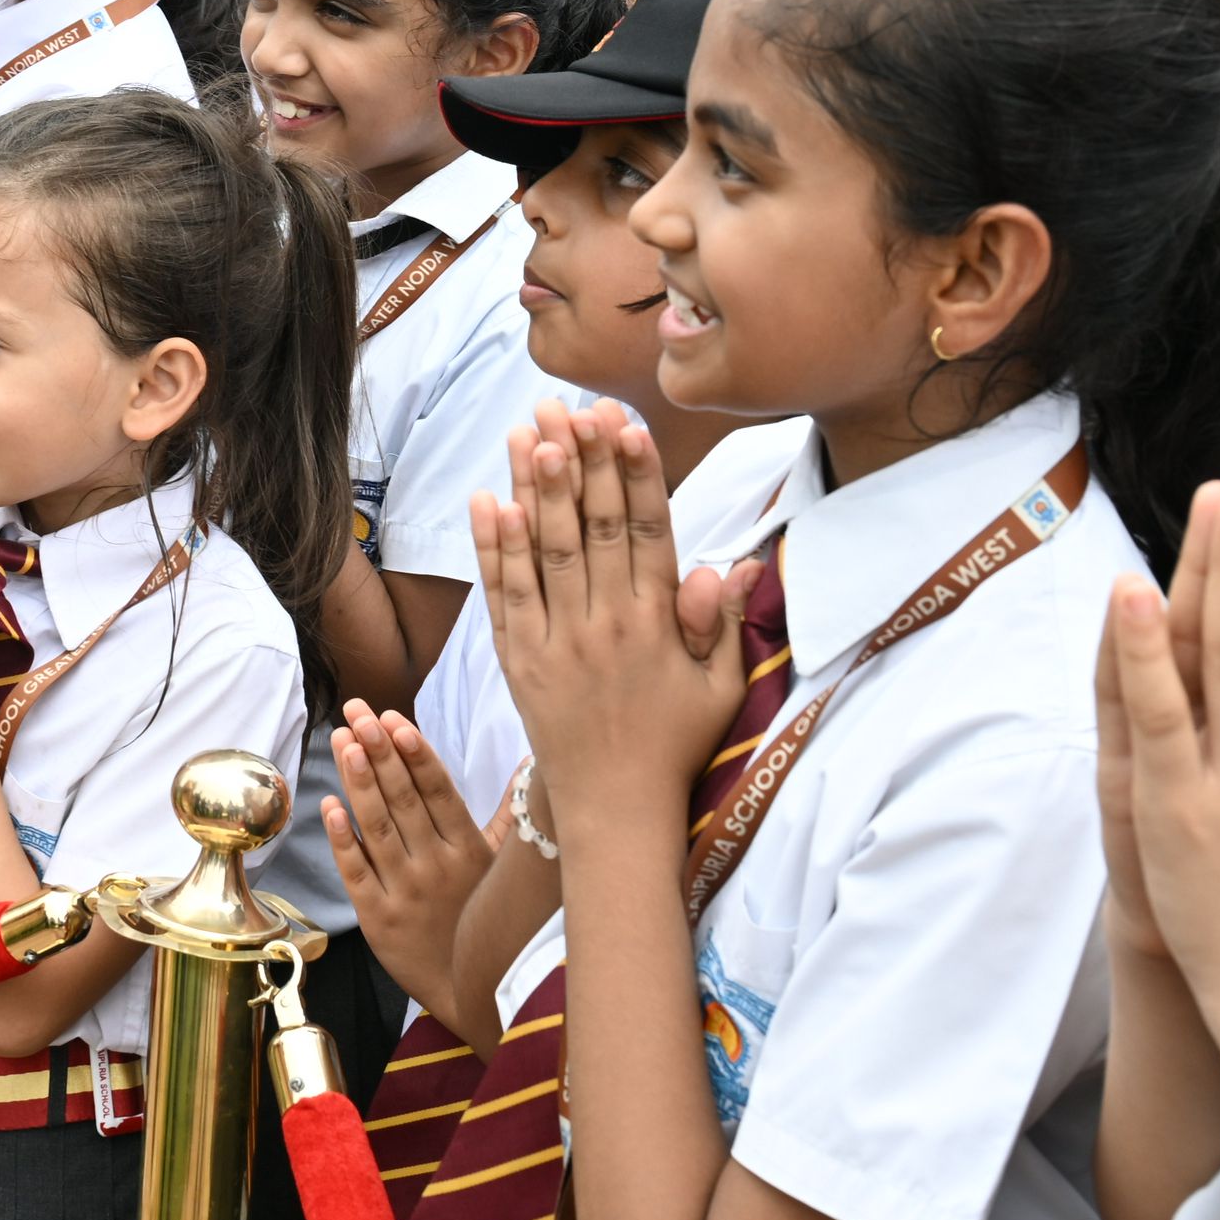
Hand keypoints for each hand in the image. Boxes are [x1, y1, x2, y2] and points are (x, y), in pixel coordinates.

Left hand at [324, 699, 489, 1031]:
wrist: (474, 993)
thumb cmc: (488, 918)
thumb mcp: (506, 868)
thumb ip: (510, 815)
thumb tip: (531, 765)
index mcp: (470, 851)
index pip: (439, 792)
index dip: (415, 755)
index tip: (394, 719)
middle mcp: (438, 867)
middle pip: (404, 801)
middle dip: (379, 752)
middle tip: (356, 712)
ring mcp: (407, 893)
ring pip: (378, 829)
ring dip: (358, 782)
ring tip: (341, 740)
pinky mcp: (378, 919)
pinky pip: (357, 873)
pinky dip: (343, 839)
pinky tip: (329, 805)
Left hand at [474, 400, 744, 854]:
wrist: (615, 812)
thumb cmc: (676, 745)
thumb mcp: (720, 689)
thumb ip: (723, 626)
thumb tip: (732, 566)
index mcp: (658, 625)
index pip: (646, 533)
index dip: (635, 476)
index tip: (626, 425)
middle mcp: (605, 626)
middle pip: (591, 528)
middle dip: (581, 463)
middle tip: (568, 407)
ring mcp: (557, 643)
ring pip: (544, 551)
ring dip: (534, 488)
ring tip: (526, 432)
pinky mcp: (519, 664)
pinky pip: (505, 597)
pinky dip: (495, 548)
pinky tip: (487, 500)